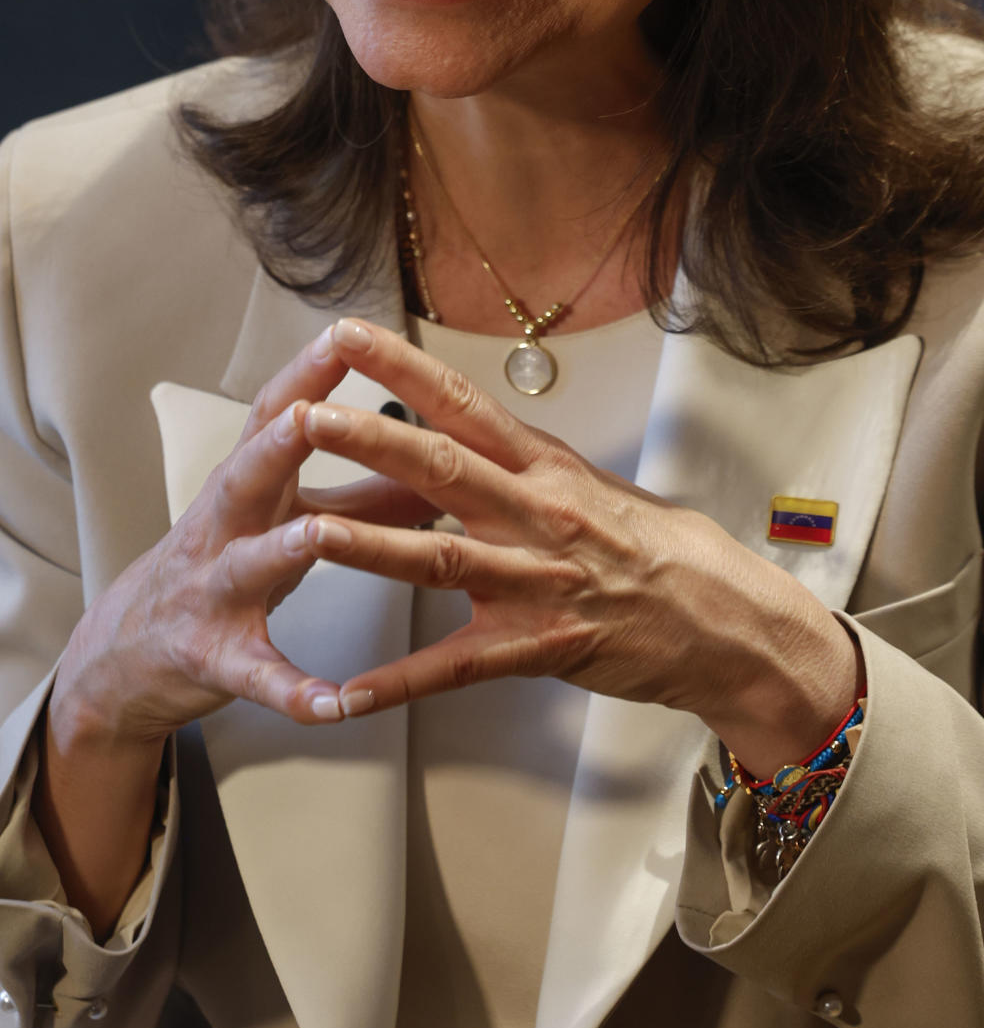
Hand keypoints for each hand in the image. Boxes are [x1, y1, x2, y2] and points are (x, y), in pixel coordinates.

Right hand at [52, 325, 435, 744]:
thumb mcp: (283, 515)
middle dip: (277, 442)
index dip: (308, 374)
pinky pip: (257, 675)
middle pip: (246, 474)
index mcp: (248, 484)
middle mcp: (224, 528)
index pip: (275, 414)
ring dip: (282, 548)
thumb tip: (439, 460)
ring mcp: (214, 593)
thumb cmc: (222, 563)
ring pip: (247, 565)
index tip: (346, 331)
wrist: (127, 649)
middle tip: (313, 412)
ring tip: (319, 536)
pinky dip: (294, 688)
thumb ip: (363, 491)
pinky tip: (334, 702)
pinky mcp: (215, 658)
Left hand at [297, 320, 861, 777]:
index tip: (347, 336)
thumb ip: (514, 459)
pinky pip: (458, 667)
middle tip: (307, 418)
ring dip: (372, 546)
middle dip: (370, 441)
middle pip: (442, 467)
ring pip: (441, 559)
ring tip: (310, 532)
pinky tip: (349, 692)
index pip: (460, 402)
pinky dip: (402, 682)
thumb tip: (457, 423)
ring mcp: (535, 581)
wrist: (720, 617)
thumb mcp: (584, 482)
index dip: (400, 367)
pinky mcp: (538, 646)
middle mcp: (535, 513)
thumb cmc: (650, 546)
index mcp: (541, 466)